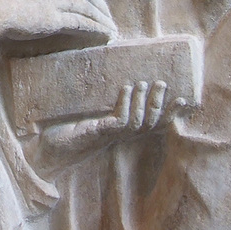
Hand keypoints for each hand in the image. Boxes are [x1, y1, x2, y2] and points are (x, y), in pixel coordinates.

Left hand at [35, 81, 188, 175]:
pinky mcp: (97, 134)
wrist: (44, 149)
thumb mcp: (84, 115)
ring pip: (137, 123)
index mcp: (118, 133)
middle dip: (160, 106)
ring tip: (146, 82)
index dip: (169, 114)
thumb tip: (112, 80)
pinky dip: (124, 103)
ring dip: (144, 102)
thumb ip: (97, 106)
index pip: (150, 125)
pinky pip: (118, 121)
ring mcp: (108, 137)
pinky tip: (125, 88)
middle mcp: (117, 137)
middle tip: (164, 83)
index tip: (185, 100)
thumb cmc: (63, 131)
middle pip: (149, 125)